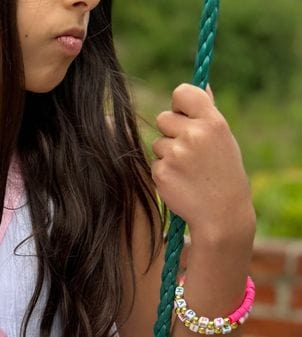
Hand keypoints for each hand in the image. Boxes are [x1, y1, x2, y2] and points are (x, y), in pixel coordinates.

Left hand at [151, 84, 254, 244]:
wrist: (220, 212)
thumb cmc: (223, 172)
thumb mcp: (223, 139)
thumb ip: (208, 113)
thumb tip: (201, 84)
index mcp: (212, 122)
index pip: (182, 93)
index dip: (179, 103)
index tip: (183, 114)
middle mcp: (193, 134)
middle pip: (163, 118)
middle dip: (171, 131)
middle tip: (187, 150)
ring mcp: (175, 154)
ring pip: (157, 143)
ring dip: (167, 153)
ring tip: (187, 169)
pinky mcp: (161, 172)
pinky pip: (153, 163)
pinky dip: (163, 171)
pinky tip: (180, 181)